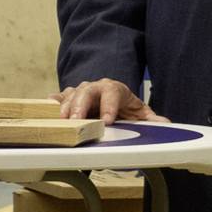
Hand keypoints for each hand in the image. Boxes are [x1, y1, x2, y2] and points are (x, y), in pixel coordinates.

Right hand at [53, 78, 167, 124]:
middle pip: (87, 91)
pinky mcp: (68, 99)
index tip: (107, 121)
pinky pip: (58, 99)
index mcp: (115, 89)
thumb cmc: (124, 108)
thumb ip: (150, 119)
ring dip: (66, 107)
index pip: (113, 93)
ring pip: (71, 95)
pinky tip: (46, 108)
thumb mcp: (138, 114)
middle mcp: (96, 88)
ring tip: (62, 121)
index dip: (109, 106)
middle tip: (77, 121)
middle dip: (81, 106)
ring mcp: (81, 92)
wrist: (110, 102)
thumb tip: (165, 124)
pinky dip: (52, 103)